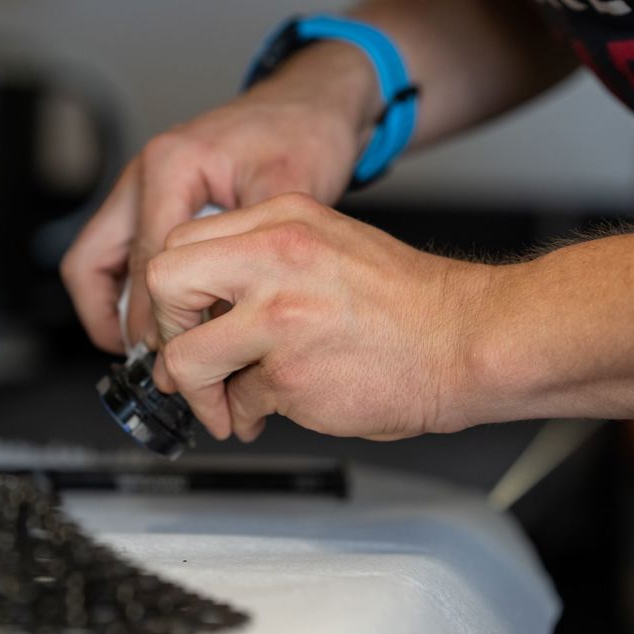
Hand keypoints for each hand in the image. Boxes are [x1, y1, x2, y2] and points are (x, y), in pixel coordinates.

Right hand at [60, 42, 380, 352]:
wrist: (314, 102)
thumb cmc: (305, 133)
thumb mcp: (288, 193)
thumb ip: (248, 254)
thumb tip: (218, 322)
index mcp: (171, 166)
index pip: (146, 264)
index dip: (161, 320)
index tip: (181, 359)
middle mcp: (144, 172)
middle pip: (90, 263)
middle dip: (111, 322)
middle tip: (148, 363)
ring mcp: (143, 184)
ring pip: (97, 259)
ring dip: (113, 308)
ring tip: (148, 352)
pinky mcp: (154, 196)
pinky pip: (121, 252)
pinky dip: (130, 289)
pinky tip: (164, 320)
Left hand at [145, 192, 493, 441]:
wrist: (470, 339)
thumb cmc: (408, 301)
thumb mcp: (328, 243)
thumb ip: (262, 259)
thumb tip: (204, 301)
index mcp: (282, 218)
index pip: (182, 238)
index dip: (175, 286)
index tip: (187, 315)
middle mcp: (274, 258)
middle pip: (164, 282)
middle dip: (166, 328)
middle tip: (188, 353)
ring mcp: (279, 317)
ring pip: (185, 356)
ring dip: (197, 389)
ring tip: (222, 401)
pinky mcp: (289, 375)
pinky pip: (236, 401)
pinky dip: (244, 415)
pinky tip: (269, 411)